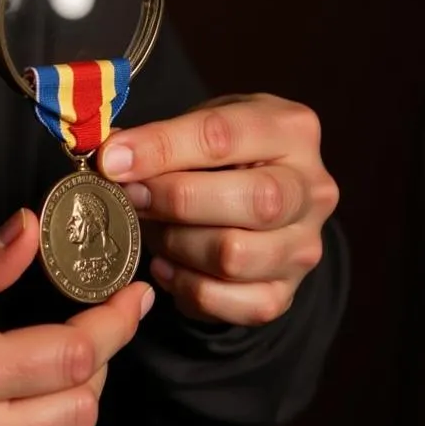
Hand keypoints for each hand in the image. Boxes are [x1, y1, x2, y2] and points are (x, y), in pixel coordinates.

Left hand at [97, 93, 338, 326]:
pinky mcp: (288, 293)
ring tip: (152, 228)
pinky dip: (187, 287)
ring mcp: (305, 246)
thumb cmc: (221, 151)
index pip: (223, 136)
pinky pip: (233, 303)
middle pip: (252, 202)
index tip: (112, 161)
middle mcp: (313, 189)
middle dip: (175, 200)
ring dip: (177, 244)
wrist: (258, 192)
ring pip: (236, 256)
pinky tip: (167, 264)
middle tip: (131, 196)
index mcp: (290, 129)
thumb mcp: (198, 122)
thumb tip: (111, 159)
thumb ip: (160, 136)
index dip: (160, 149)